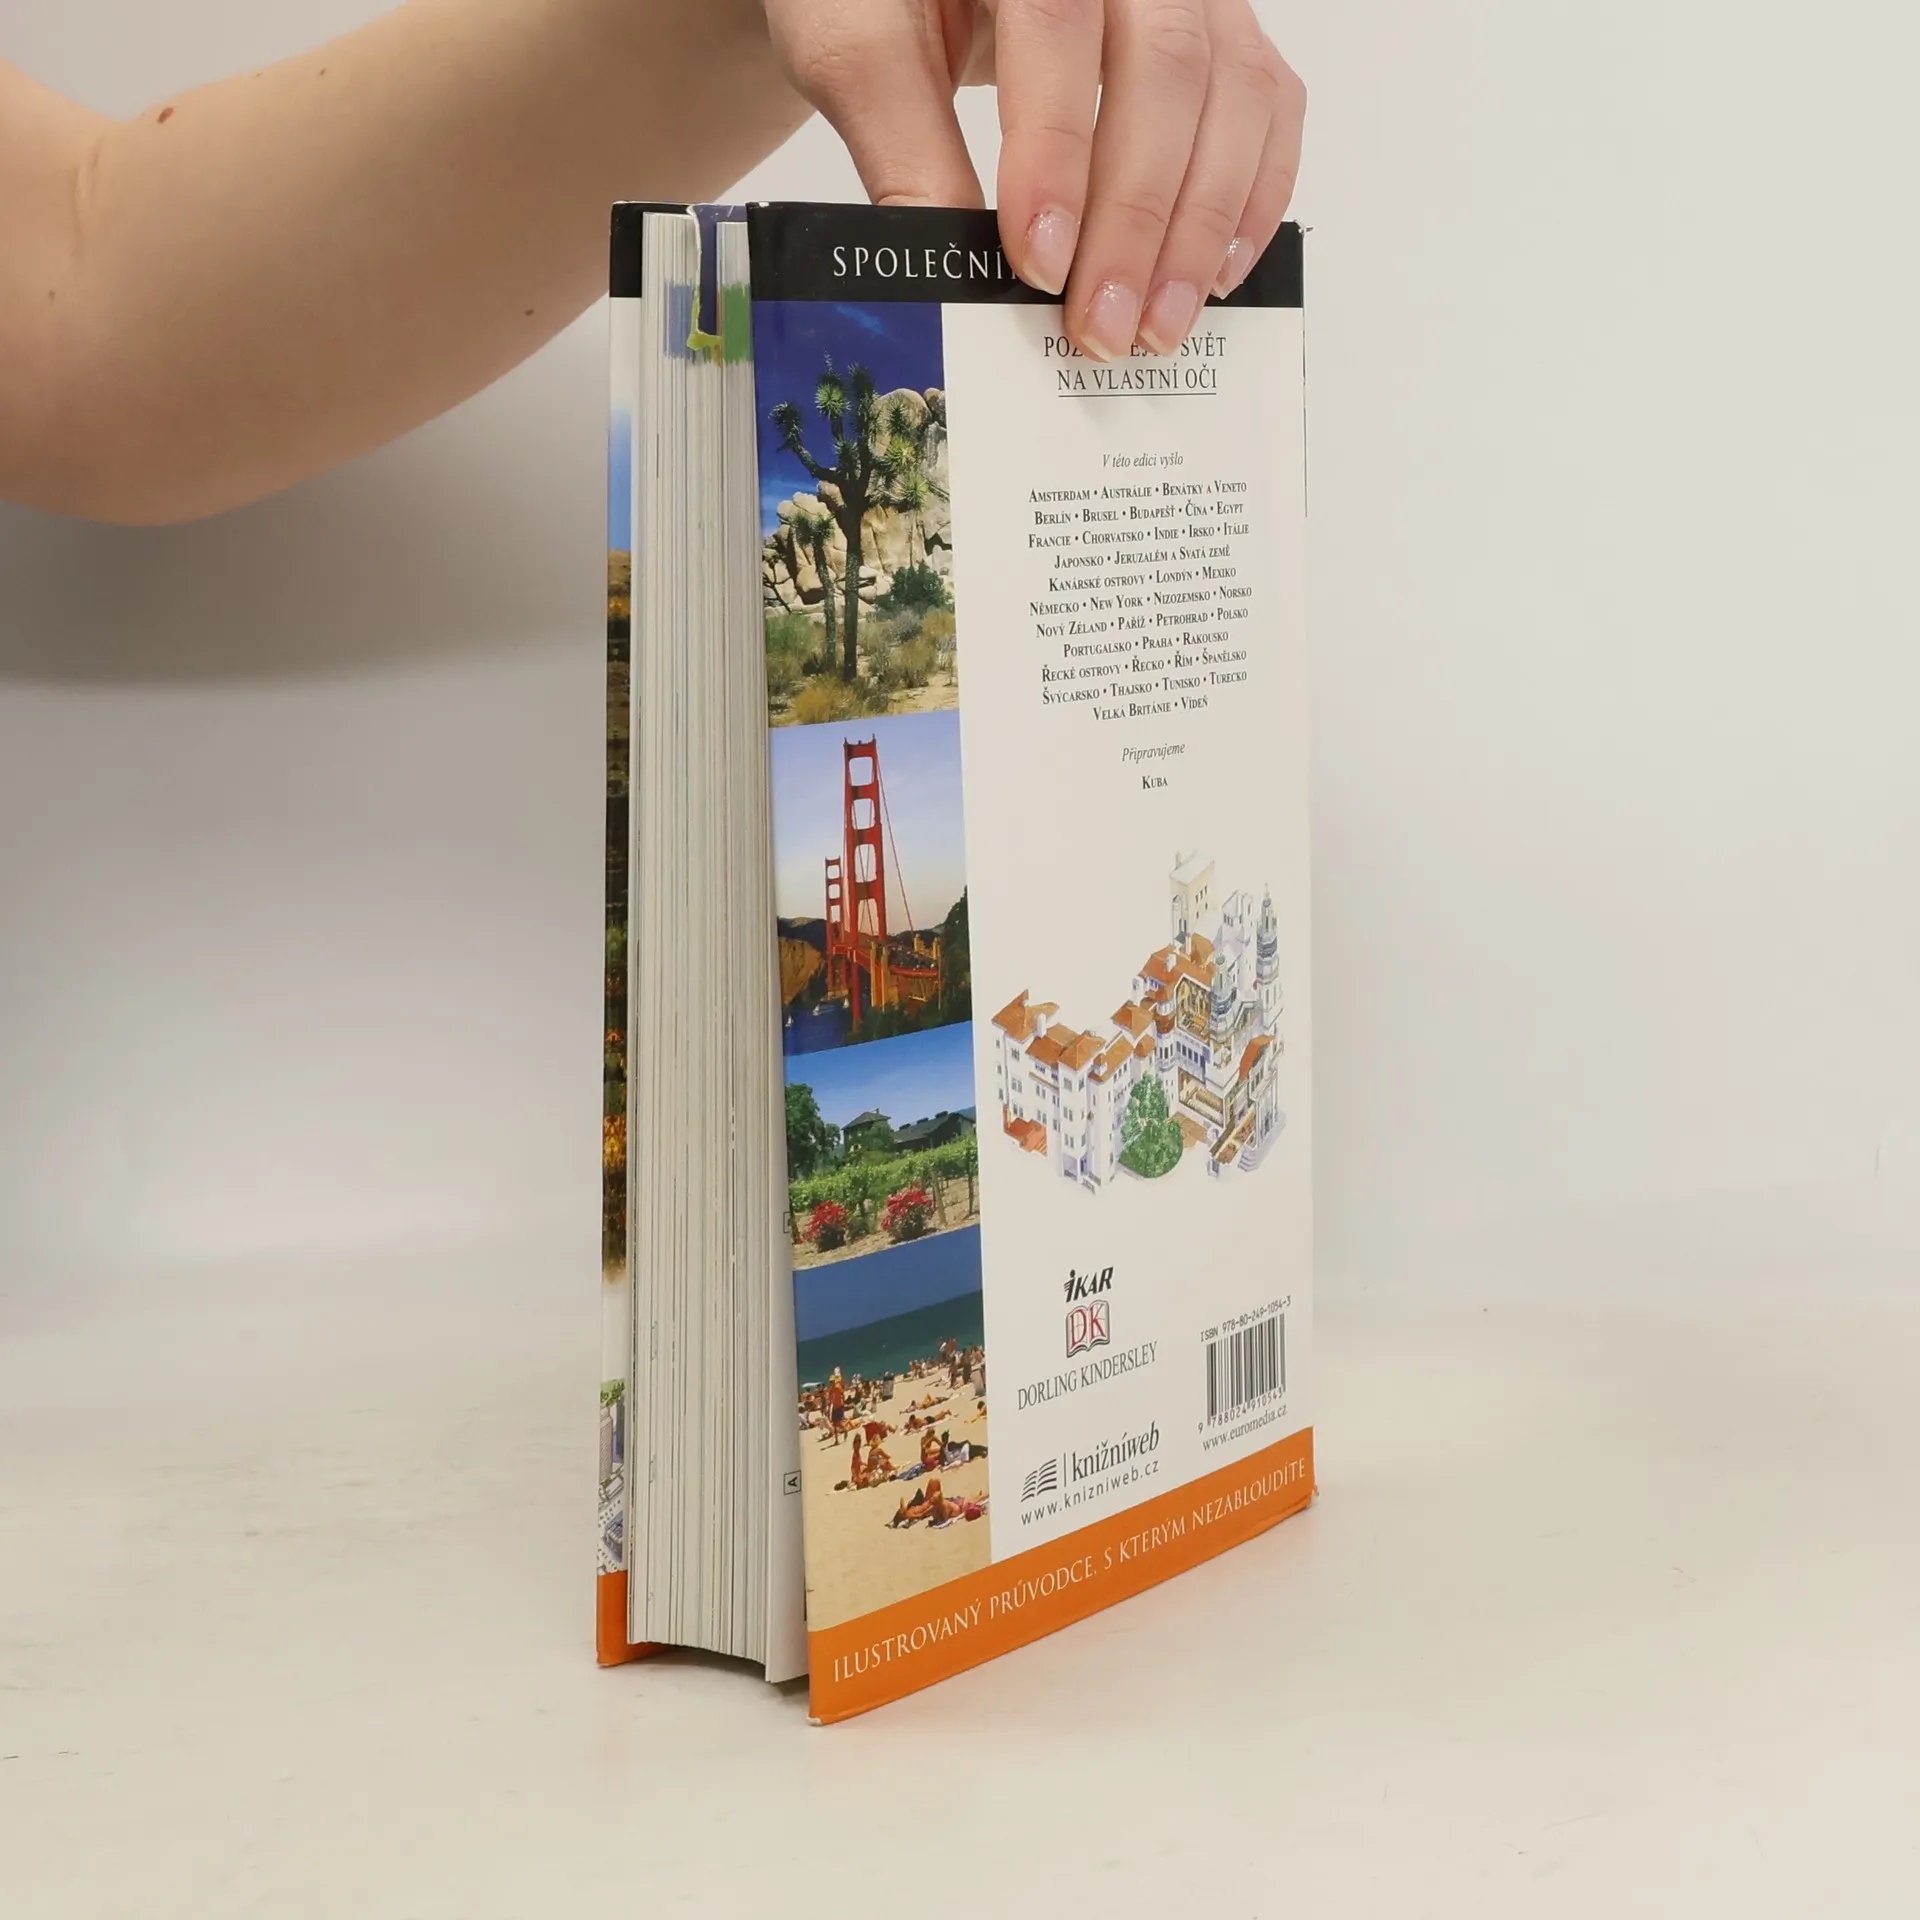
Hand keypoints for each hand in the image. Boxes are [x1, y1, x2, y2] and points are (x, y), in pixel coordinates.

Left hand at [763, 0, 1303, 359]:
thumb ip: (903, 149)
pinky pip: (1269, 107)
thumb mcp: (861, 50)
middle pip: (1166, 68)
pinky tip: (1212, 276)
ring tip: (1157, 325)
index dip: (1055, 152)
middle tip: (1102, 325)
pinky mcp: (1225, 31)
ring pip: (1233, 93)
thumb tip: (952, 271)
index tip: (1039, 261)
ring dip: (1201, 227)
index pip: (1058, 26)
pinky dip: (1252, 200)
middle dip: (1137, 218)